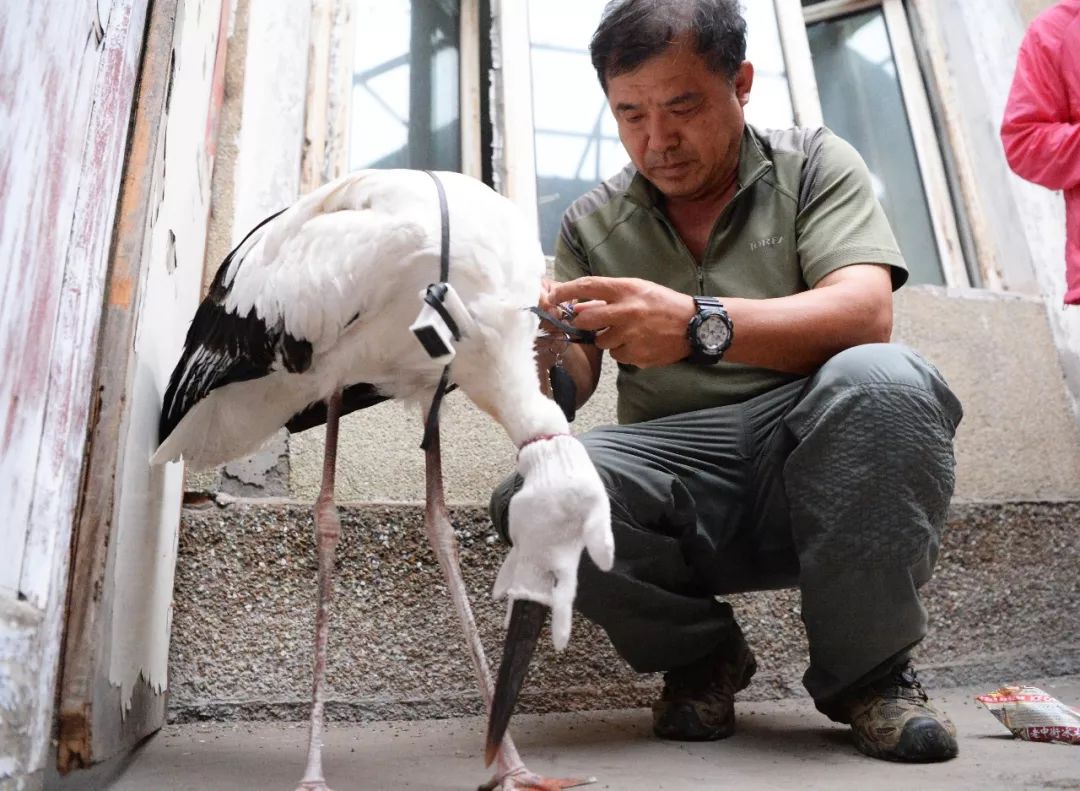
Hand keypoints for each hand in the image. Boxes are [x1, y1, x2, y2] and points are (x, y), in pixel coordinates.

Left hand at [492, 434, 613, 650]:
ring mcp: (534, 548)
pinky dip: (504, 579)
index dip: (561, 620)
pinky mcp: (522, 537)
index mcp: (570, 556)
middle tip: (521, 646)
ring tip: (508, 630)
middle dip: (532, 620)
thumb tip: (606, 565)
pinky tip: (497, 594)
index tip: (559, 645)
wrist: (559, 466)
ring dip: (516, 604)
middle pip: (540, 596)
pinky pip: (511, 564)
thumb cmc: (583, 486)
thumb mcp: (596, 507)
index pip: (565, 595)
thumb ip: (599, 536)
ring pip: (523, 584)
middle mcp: (551, 558)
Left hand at [547, 277, 695, 366]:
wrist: (694, 325)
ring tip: (629, 332)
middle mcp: (627, 311)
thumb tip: (577, 307)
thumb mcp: (637, 290)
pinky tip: (639, 343)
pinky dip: (623, 351)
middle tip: (591, 322)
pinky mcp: (637, 355)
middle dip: (583, 323)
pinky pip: (618, 355)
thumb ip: (607, 298)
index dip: (566, 291)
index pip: (587, 286)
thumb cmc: (663, 304)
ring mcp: (632, 335)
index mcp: (626, 290)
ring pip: (602, 341)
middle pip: (585, 320)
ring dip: (608, 338)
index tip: (553, 296)